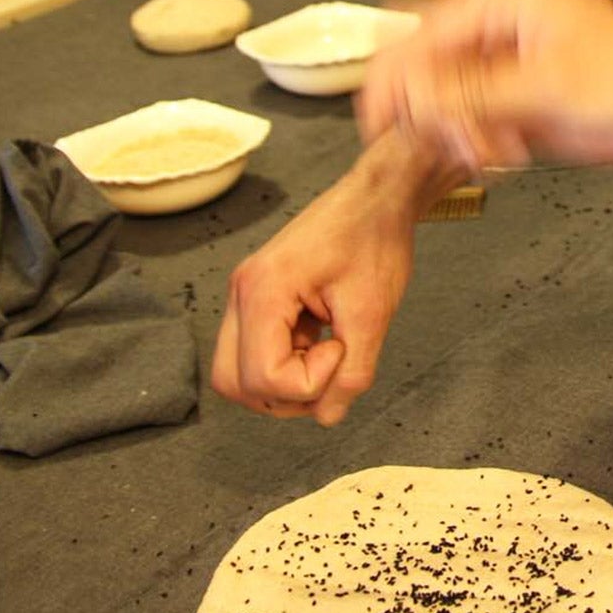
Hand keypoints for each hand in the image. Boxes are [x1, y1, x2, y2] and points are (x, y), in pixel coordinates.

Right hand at [211, 139, 430, 425]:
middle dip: (286, 392)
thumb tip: (328, 415)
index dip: (309, 382)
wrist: (378, 197)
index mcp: (263, 289)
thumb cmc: (375, 239)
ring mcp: (244, 295)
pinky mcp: (257, 298)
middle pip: (234, 383)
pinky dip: (287, 361)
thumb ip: (352, 372)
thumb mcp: (373, 312)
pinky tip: (320, 338)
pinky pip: (254, 351)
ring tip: (328, 348)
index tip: (341, 346)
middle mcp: (241, 292)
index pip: (263, 377)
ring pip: (239, 373)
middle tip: (332, 361)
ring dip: (285, 380)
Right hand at [359, 0, 612, 170]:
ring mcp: (506, 67)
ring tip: (498, 150)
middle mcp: (495, 33)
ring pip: (446, 105)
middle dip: (434, 116)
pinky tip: (511, 153)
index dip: (391, 81)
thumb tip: (411, 100)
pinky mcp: (519, 99)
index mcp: (499, 4)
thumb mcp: (546, 86)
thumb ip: (472, 95)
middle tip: (464, 143)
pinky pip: (475, 125)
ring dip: (459, 135)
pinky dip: (482, 145)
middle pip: (425, 74)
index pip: (418, 39)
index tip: (380, 123)